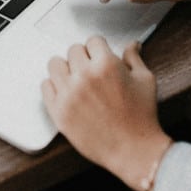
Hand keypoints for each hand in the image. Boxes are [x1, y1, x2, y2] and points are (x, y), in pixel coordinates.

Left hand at [41, 36, 172, 190]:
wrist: (133, 150)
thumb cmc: (141, 117)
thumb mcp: (145, 81)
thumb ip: (134, 58)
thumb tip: (132, 45)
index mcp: (106, 65)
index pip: (93, 40)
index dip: (99, 48)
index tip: (100, 56)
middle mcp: (84, 76)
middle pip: (73, 50)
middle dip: (84, 57)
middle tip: (91, 70)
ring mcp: (68, 94)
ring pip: (55, 64)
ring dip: (66, 69)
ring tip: (76, 79)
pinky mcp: (58, 111)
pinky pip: (45, 86)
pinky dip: (54, 86)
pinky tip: (66, 92)